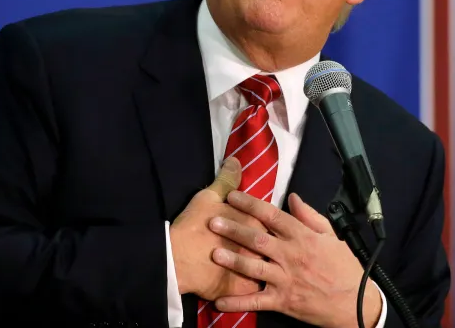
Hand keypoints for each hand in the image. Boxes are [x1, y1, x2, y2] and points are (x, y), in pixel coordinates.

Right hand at [170, 157, 266, 300]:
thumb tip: (236, 161)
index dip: (267, 223)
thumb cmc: (194, 225)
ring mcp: (255, 271)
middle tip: (268, 248)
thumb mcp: (209, 196)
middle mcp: (261, 248)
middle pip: (276, 248)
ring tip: (265, 269)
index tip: (264, 225)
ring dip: (270, 270)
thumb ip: (226, 180)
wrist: (178, 259)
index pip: (272, 221)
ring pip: (271, 272)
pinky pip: (256, 293)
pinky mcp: (244, 290)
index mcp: (255, 223)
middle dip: (276, 248)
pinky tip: (254, 288)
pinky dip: (255, 289)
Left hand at [209, 191, 381, 327]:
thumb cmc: (344, 268)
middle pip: (258, 239)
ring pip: (255, 268)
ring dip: (233, 260)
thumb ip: (310, 216)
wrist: (357, 304)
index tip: (232, 196)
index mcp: (302, 237)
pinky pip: (257, 302)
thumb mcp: (331, 236)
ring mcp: (286, 280)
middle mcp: (291, 256)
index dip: (250, 204)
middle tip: (213, 221)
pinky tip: (220, 301)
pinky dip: (238, 302)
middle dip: (234, 229)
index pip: (272, 216)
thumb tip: (292, 197)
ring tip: (214, 253)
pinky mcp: (284, 302)